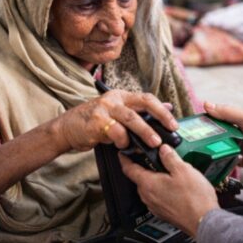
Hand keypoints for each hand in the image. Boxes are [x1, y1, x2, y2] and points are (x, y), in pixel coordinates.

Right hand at [52, 89, 177, 152]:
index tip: (174, 124)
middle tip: (170, 130)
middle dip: (159, 117)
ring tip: (153, 143)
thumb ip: (139, 112)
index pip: (147, 98)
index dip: (162, 110)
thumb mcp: (118, 114)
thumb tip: (167, 107)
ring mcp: (105, 108)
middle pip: (143, 103)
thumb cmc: (95, 123)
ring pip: (131, 118)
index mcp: (122, 96)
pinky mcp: (96, 121)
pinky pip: (116, 132)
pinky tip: (122, 146)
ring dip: (144, 131)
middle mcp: (114, 99)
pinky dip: (122, 141)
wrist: (68, 128)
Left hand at [120, 145, 218, 236]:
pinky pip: (157, 197)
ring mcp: (155, 206)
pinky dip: (162, 189)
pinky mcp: (163, 213)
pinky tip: (175, 186)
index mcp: (148, 184)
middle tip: (153, 158)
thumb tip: (163, 149)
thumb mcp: (183, 170)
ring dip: (155, 179)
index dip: (124, 158)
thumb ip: (170, 157)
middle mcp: (148, 197)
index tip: (123, 153)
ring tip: (169, 171)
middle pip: (139, 178)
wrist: (204, 222)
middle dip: (144, 167)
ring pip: (149, 188)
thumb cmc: (194, 199)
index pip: (128, 169)